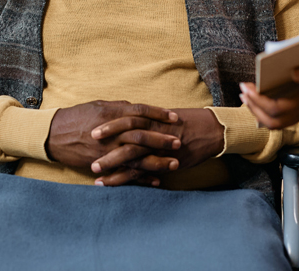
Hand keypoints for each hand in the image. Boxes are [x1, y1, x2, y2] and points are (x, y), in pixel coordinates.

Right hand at [46, 100, 179, 184]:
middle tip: (178, 142)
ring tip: (174, 164)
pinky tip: (155, 180)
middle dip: (161, 140)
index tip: (174, 117)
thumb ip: (121, 108)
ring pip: (136, 158)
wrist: (54, 135)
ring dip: (156, 162)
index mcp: (112, 115)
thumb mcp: (100, 105)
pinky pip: (123, 174)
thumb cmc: (78, 116)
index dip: (158, 114)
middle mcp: (111, 133)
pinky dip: (140, 178)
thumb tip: (139, 110)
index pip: (140, 112)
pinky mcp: (101, 166)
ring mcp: (106, 151)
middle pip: (141, 136)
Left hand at [90, 107, 224, 185]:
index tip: (93, 126)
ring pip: (130, 155)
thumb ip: (148, 117)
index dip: (110, 123)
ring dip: (111, 163)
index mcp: (153, 118)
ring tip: (93, 170)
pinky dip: (124, 179)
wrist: (210, 131)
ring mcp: (158, 148)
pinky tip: (109, 184)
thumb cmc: (188, 121)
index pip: (128, 117)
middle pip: (126, 136)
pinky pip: (140, 172)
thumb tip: (130, 114)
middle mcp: (154, 132)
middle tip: (88, 145)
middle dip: (106, 142)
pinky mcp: (163, 163)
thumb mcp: (166, 116)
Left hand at [239, 56, 298, 128]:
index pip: (277, 110)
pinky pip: (289, 115)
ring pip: (281, 121)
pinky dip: (274, 108)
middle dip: (255, 108)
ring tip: (251, 94)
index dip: (258, 101)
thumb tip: (294, 73)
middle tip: (243, 91)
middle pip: (275, 122)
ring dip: (262, 110)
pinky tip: (271, 95)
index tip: (246, 87)